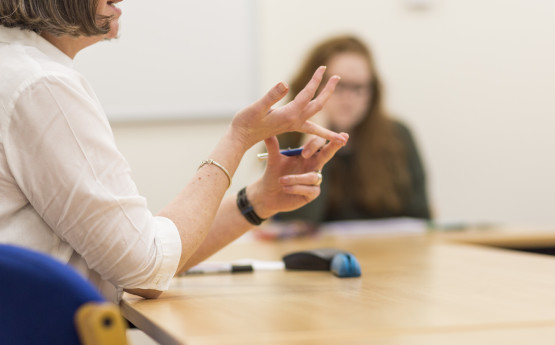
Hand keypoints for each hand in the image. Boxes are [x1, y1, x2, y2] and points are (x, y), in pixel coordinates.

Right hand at [230, 66, 346, 149]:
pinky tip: (325, 127)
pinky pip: (310, 126)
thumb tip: (285, 84)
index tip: (323, 67)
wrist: (241, 139)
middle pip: (318, 105)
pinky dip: (321, 128)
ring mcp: (292, 124)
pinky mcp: (288, 125)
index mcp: (289, 115)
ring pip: (316, 117)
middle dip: (328, 91)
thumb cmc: (246, 122)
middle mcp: (294, 121)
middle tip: (338, 77)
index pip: (307, 94)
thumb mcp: (257, 107)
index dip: (315, 80)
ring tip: (338, 109)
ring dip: (326, 108)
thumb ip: (271, 96)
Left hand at [247, 133, 348, 218]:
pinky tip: (285, 188)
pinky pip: (309, 189)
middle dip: (335, 146)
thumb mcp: (273, 161)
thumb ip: (273, 147)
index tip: (305, 152)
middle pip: (327, 154)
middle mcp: (313, 165)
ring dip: (296, 178)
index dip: (315, 144)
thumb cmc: (273, 175)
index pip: (317, 144)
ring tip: (281, 180)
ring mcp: (314, 180)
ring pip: (312, 177)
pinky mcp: (312, 194)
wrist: (267, 195)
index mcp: (306, 155)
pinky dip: (296, 188)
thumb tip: (267, 132)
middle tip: (343, 139)